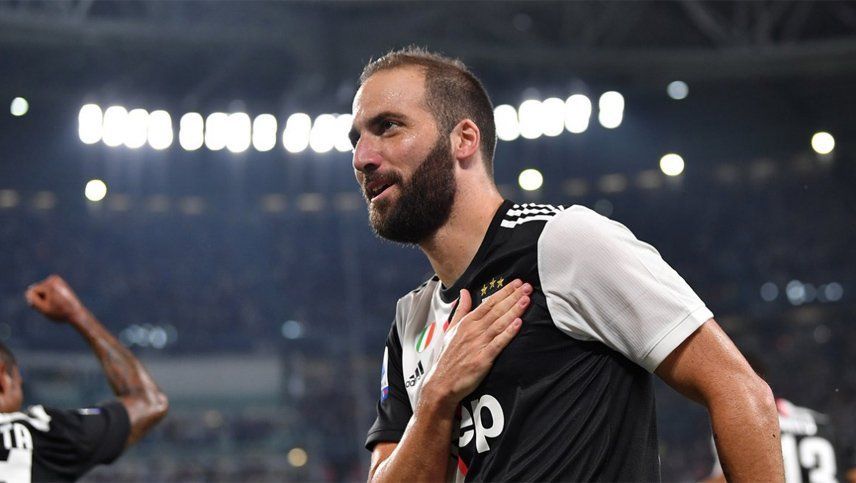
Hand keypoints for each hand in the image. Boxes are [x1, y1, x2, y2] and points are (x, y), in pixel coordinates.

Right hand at [25, 275, 86, 322]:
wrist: (76, 313)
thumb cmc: (59, 312)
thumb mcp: (43, 308)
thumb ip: (33, 299)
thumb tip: (29, 291)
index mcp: (50, 284)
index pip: (32, 291)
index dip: (37, 301)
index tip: (49, 305)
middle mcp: (53, 279)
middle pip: (37, 289)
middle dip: (42, 298)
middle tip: (54, 305)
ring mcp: (56, 280)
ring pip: (41, 290)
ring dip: (45, 298)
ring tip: (56, 303)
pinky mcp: (58, 282)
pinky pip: (46, 290)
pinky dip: (49, 296)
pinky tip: (57, 300)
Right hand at [421, 279, 531, 410]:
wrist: (442, 383)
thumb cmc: (448, 357)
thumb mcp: (451, 329)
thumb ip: (461, 309)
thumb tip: (464, 292)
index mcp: (467, 322)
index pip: (489, 303)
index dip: (504, 292)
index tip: (517, 283)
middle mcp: (473, 330)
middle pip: (496, 310)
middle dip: (513, 297)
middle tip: (527, 286)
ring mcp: (478, 344)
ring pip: (499, 323)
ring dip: (514, 310)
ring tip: (526, 299)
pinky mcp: (483, 359)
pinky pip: (498, 343)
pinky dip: (508, 333)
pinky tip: (518, 324)